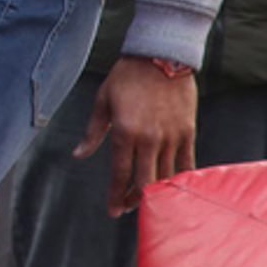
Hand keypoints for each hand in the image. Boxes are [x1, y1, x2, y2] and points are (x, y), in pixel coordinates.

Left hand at [74, 55, 196, 216]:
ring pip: (166, 177)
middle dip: (134, 200)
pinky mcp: (188, 133)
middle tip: (126, 207)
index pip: (119, 173)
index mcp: (124, 132)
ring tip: (146, 199)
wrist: (159, 56)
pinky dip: (179, 179)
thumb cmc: (125, 77)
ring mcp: (171, 137)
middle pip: (144, 183)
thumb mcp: (102, 102)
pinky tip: (172, 187)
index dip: (115, 195)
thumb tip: (78, 155)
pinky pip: (187, 164)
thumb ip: (92, 133)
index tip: (112, 210)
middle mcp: (149, 139)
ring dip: (155, 193)